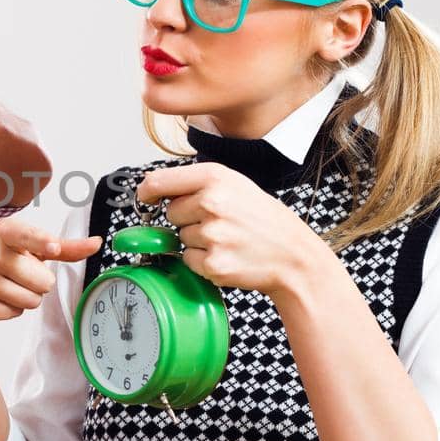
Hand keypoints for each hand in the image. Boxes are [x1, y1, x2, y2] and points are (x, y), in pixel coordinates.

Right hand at [0, 217, 101, 333]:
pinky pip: (15, 313)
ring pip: (31, 300)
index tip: (52, 247)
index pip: (26, 236)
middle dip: (38, 283)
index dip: (42, 243)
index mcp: (2, 232)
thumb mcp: (21, 245)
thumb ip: (61, 246)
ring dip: (26, 298)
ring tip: (6, 287)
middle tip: (18, 276)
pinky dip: (11, 310)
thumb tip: (96, 243)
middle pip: (43, 281)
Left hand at [137, 162, 327, 298]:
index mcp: (216, 177)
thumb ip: (197, 183)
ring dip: (197, 241)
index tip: (146, 198)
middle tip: (219, 222)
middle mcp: (212, 203)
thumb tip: (153, 187)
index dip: (147, 191)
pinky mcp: (213, 263)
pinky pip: (188, 260)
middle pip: (170, 212)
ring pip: (180, 237)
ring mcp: (212, 234)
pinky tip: (227, 255)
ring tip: (228, 239)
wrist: (293, 255)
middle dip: (187, 219)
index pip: (159, 181)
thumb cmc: (264, 220)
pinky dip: (202, 262)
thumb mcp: (236, 185)